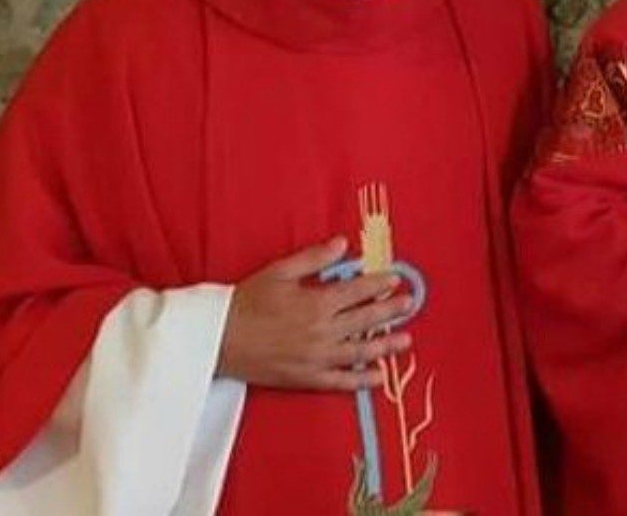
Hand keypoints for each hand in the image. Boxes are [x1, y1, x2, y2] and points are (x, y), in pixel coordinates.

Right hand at [216, 237, 416, 390]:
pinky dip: (362, 381)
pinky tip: (379, 377)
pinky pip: (340, 382)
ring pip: (360, 352)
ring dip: (385, 346)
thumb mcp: (279, 272)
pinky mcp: (306, 378)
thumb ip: (314, 258)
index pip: (357, 291)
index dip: (378, 284)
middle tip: (409, 304)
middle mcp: (321, 332)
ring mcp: (316, 358)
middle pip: (365, 320)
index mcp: (316, 303)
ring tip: (406, 340)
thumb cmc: (246, 302)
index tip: (395, 279)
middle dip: (390, 311)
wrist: (217, 339)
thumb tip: (342, 244)